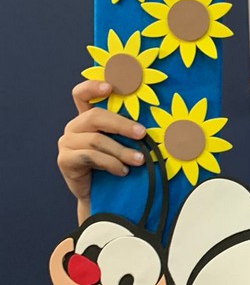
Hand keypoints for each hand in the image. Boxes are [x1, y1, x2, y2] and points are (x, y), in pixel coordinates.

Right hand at [57, 81, 145, 214]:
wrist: (102, 198)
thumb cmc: (115, 167)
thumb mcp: (121, 146)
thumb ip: (127, 132)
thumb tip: (150, 126)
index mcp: (86, 119)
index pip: (82, 95)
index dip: (93, 87)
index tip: (111, 86)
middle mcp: (74, 127)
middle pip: (96, 116)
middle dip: (122, 124)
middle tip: (142, 133)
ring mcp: (67, 143)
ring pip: (96, 140)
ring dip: (121, 151)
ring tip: (139, 160)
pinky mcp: (65, 160)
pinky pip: (90, 156)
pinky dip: (110, 163)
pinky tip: (122, 171)